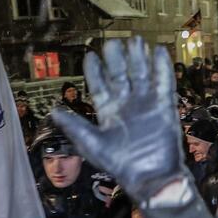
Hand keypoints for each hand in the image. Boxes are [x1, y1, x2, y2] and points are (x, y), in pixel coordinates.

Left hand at [52, 38, 185, 202]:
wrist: (151, 177)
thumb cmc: (121, 165)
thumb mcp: (92, 144)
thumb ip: (74, 125)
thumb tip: (53, 110)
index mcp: (109, 112)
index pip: (100, 86)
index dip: (96, 71)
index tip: (91, 56)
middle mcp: (127, 105)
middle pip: (121, 75)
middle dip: (118, 59)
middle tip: (115, 42)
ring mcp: (146, 105)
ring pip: (141, 75)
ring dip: (138, 58)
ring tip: (136, 40)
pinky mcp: (164, 107)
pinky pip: (163, 83)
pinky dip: (161, 68)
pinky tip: (158, 52)